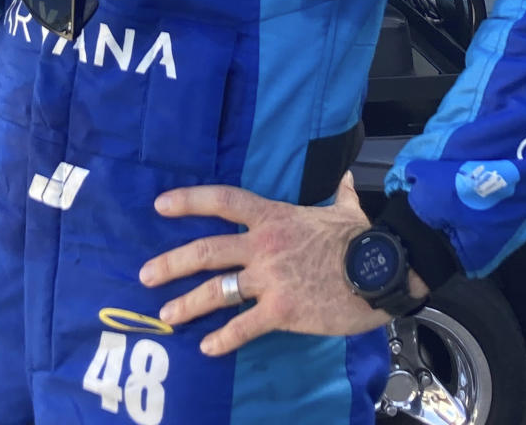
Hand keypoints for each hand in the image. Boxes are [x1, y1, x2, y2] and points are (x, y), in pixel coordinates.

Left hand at [139, 173, 413, 354]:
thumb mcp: (343, 210)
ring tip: (167, 314)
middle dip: (172, 263)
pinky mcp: (282, 310)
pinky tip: (208, 348)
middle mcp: (262, 245)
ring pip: (217, 290)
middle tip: (145, 274)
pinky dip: (224, 339)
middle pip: (206, 250)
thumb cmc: (360, 240)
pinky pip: (244, 326)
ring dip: (188, 303)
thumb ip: (336, 194)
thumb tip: (342, 177)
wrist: (380, 270)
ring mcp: (270, 278)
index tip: (159, 205)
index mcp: (272, 216)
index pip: (222, 201)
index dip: (189, 201)